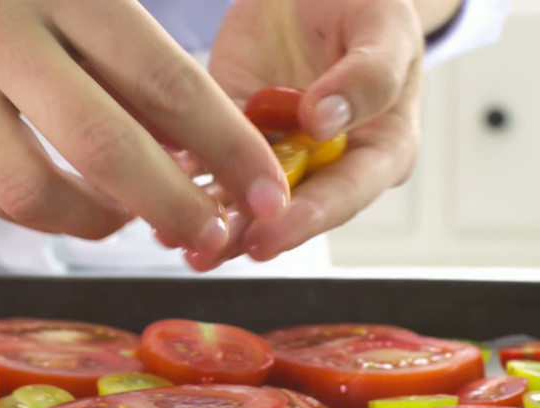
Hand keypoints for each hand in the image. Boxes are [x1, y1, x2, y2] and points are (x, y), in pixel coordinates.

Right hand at [0, 0, 289, 252]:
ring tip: (141, 216)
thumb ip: (135, 51)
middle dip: (174, 205)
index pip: (164, 82)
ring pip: (35, 192)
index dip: (226, 147)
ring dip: (103, 222)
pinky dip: (51, 213)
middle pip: (103, 149)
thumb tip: (198, 140)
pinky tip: (86, 204)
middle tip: (214, 231)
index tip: (268, 190)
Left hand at [189, 0, 423, 269]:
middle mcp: (326, 162)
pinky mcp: (233, 127)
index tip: (269, 237)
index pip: (344, 195)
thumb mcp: (385, 28)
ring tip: (174, 238)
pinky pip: (207, 159)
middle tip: (208, 251)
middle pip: (286, 210)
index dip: (306, 220)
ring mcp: (277, 149)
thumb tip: (324, 123)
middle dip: (245, 234)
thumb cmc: (366, 5)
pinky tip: (154, 188)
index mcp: (379, 149)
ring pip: (243, 196)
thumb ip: (369, 77)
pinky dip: (182, 176)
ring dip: (209, 219)